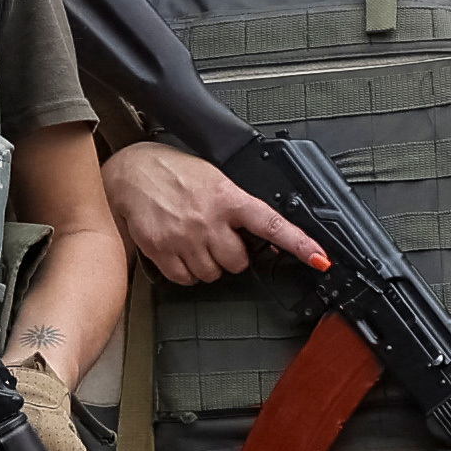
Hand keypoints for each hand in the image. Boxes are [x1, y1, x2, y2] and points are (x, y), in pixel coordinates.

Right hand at [99, 140, 322, 289]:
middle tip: (217, 236)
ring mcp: (184, 238)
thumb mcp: (214, 178)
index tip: (320, 258)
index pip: (271, 224)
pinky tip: (180, 250)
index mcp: (227, 197)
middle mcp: (208, 220)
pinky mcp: (162, 251)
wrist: (130, 172)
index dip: (299, 244)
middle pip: (238, 262)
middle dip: (232, 254)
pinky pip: (187, 279)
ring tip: (195, 239)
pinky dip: (187, 271)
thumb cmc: (173, 172)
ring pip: (213, 274)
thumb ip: (237, 204)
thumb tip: (260, 232)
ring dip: (209, 264)